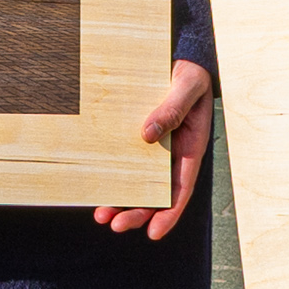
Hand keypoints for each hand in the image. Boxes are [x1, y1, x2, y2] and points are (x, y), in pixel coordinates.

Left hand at [95, 58, 215, 236]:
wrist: (179, 55)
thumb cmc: (189, 72)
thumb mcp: (187, 86)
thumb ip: (172, 109)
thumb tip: (147, 135)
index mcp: (190, 147)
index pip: (182, 188)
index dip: (169, 213)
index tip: (154, 232)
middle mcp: (172, 153)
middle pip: (157, 193)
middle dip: (137, 212)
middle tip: (115, 225)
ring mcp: (154, 147)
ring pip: (139, 182)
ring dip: (121, 201)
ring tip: (101, 216)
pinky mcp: (138, 137)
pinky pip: (125, 161)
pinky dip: (113, 175)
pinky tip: (98, 185)